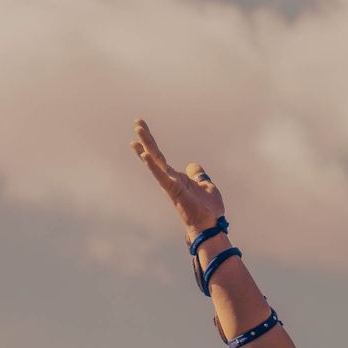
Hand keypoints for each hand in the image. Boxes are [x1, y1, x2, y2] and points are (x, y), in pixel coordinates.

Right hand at [130, 117, 224, 238]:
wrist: (210, 225)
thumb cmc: (208, 209)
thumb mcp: (205, 185)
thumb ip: (197, 174)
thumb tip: (192, 166)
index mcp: (176, 178)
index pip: (160, 157)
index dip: (151, 143)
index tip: (141, 129)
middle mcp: (170, 179)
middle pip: (155, 155)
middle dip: (146, 138)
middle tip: (137, 122)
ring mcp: (170, 184)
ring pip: (156, 162)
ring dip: (146, 147)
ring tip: (137, 133)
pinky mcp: (173, 190)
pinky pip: (161, 176)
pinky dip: (153, 166)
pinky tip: (145, 155)